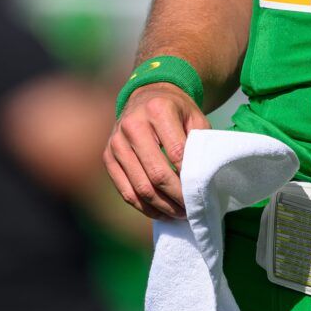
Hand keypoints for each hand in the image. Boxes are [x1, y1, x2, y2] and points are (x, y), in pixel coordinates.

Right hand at [104, 83, 207, 220]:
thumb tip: (203, 179)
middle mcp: (133, 124)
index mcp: (158, 109)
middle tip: (192, 209)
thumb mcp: (195, 117)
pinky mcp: (108, 156)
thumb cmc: (177, 111)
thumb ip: (200, 143)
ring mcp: (116, 141)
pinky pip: (126, 191)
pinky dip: (145, 207)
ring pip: (140, 187)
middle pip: (156, 173)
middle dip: (176, 197)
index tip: (201, 192)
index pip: (175, 152)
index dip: (189, 177)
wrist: (147, 96)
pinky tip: (161, 212)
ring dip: (162, 207)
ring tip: (180, 214)